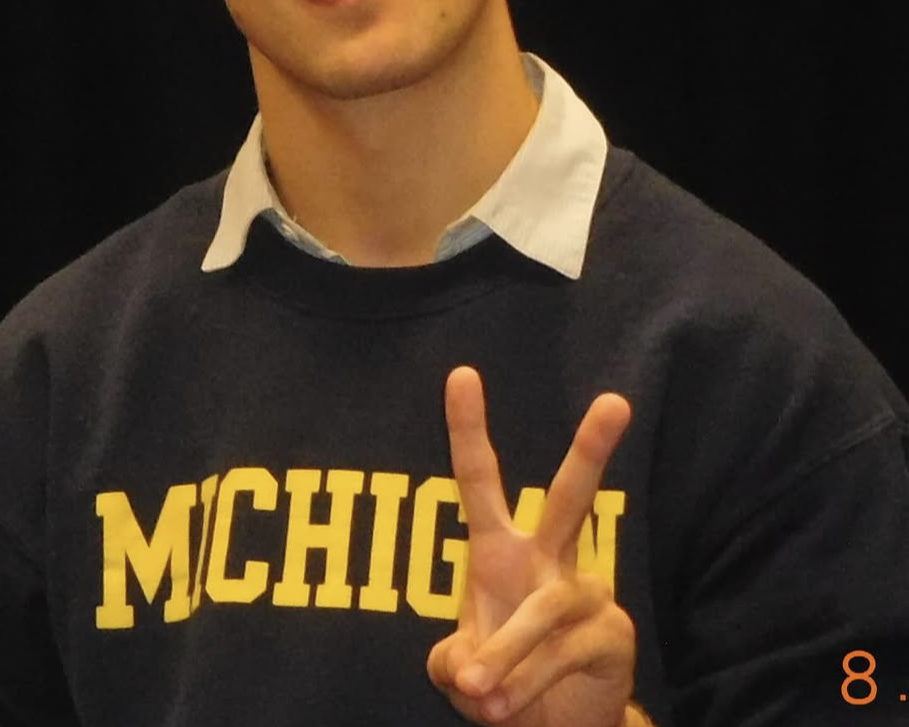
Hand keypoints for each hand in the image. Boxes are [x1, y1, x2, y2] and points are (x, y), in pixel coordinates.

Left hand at [426, 367, 635, 726]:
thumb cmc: (502, 682)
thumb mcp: (459, 672)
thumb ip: (451, 663)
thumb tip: (466, 668)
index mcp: (500, 550)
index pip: (479, 480)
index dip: (467, 428)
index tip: (460, 374)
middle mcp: (548, 559)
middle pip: (569, 497)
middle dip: (591, 450)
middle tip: (615, 401)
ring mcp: (586, 594)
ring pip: (543, 608)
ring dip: (506, 655)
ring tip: (478, 692)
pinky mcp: (612, 634)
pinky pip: (562, 654)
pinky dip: (526, 684)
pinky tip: (504, 707)